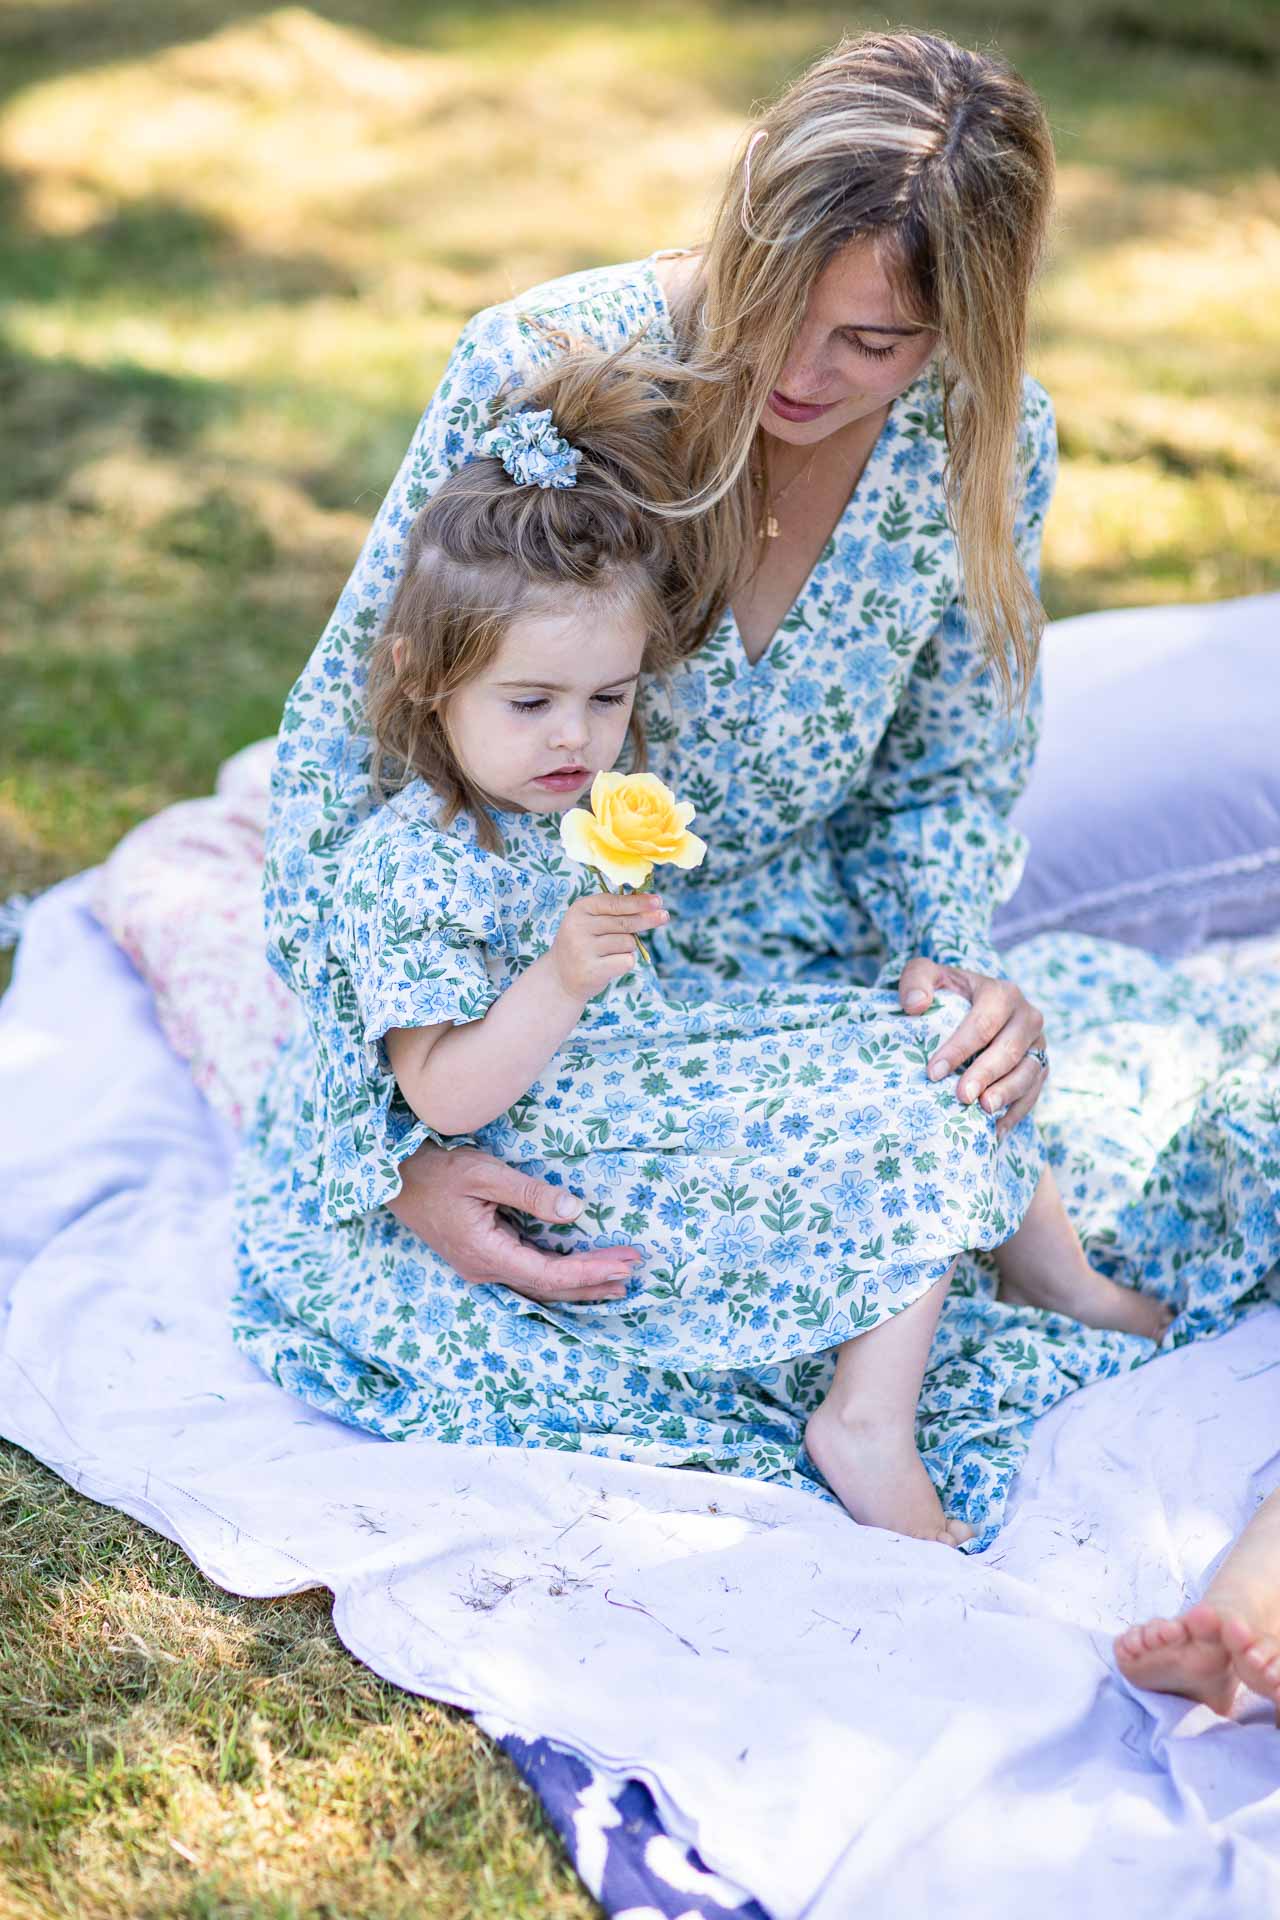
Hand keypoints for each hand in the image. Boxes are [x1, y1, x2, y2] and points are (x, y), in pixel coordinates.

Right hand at [387, 1142, 640, 1301]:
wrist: (395, 1177)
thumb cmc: (438, 1171)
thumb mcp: (484, 1174)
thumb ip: (530, 1193)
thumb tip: (576, 1210)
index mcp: (486, 1254)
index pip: (549, 1272)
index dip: (589, 1271)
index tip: (622, 1263)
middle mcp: (486, 1270)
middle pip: (549, 1286)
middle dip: (593, 1280)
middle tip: (633, 1271)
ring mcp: (482, 1268)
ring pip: (539, 1285)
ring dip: (579, 1283)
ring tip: (617, 1281)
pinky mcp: (483, 1258)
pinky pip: (528, 1274)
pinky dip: (558, 1275)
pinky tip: (578, 1273)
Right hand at [550, 890, 667, 1001]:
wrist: (561, 976)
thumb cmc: (585, 943)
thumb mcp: (592, 921)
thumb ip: (616, 912)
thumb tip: (651, 905)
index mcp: (579, 909)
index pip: (615, 903)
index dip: (638, 902)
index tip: (659, 901)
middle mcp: (578, 927)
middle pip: (625, 922)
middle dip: (647, 920)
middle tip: (664, 916)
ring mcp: (583, 949)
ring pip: (628, 943)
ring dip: (627, 947)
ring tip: (609, 953)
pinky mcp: (591, 970)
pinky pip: (626, 961)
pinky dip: (625, 962)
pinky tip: (609, 965)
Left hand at [896, 955, 1046, 1138]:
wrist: (973, 1003)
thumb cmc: (947, 993)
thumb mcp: (928, 975)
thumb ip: (915, 980)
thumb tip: (915, 1005)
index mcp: (1002, 993)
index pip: (982, 1024)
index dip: (958, 1049)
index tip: (933, 1072)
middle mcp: (1027, 1016)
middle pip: (1009, 1050)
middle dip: (985, 1075)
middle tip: (961, 1097)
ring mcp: (1037, 1043)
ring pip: (1028, 1072)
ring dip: (1007, 1094)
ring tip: (983, 1111)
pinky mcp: (1041, 1066)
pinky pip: (1035, 1091)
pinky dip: (1017, 1112)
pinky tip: (996, 1131)